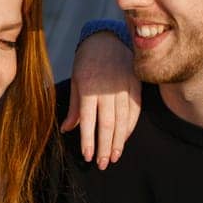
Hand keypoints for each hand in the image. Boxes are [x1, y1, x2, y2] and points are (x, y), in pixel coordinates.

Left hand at [61, 30, 140, 166]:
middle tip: (103, 164)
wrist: (107, 38)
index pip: (88, 120)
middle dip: (105, 147)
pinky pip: (135, 110)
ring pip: (123, 120)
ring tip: (114, 157)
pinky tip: (124, 139)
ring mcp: (123, 87)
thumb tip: (66, 130)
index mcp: (88, 88)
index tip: (88, 156)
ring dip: (119, 141)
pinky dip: (130, 127)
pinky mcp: (135, 85)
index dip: (88, 140)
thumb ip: (74, 107)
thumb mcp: (76, 81)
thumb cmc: (87, 61)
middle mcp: (107, 89)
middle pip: (107, 124)